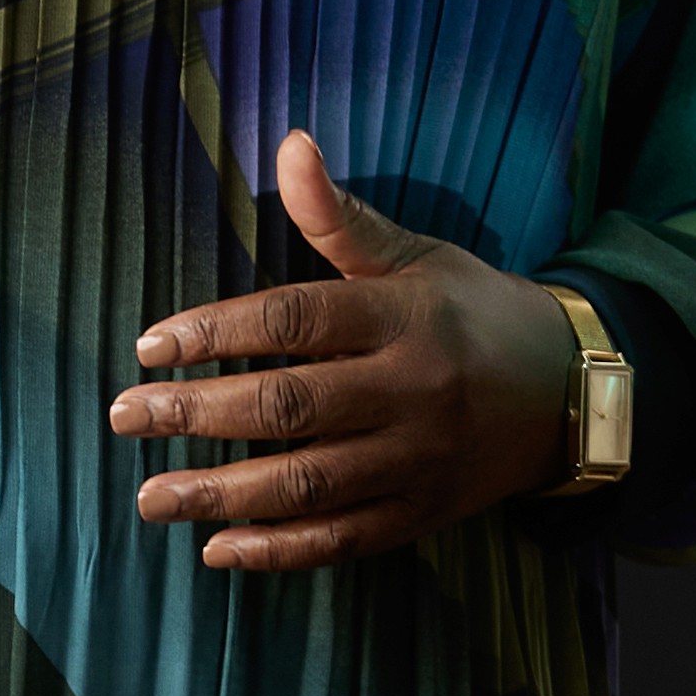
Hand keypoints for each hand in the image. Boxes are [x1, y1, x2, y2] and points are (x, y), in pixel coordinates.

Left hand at [108, 129, 579, 575]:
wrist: (571, 390)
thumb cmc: (471, 312)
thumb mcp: (415, 254)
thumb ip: (339, 218)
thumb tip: (288, 144)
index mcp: (403, 316)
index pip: (294, 321)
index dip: (215, 332)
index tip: (150, 347)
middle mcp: (412, 390)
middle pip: (289, 406)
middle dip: (197, 415)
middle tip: (125, 418)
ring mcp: (418, 459)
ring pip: (308, 485)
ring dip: (221, 495)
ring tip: (150, 497)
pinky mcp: (422, 512)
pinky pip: (343, 540)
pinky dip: (279, 551)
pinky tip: (218, 550)